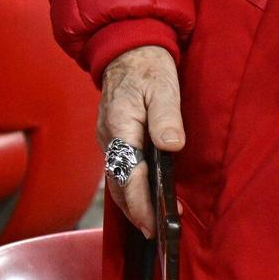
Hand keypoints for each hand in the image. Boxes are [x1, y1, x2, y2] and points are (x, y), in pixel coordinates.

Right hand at [98, 46, 184, 237]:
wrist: (127, 48)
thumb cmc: (149, 66)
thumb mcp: (165, 86)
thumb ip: (167, 117)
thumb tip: (171, 147)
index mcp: (120, 125)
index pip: (127, 174)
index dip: (140, 203)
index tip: (154, 222)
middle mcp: (108, 137)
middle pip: (118, 184)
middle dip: (135, 211)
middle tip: (156, 231)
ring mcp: (107, 139)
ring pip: (116, 179)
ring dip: (132, 203)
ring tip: (152, 221)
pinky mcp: (113, 138)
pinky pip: (118, 169)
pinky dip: (129, 187)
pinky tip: (144, 196)